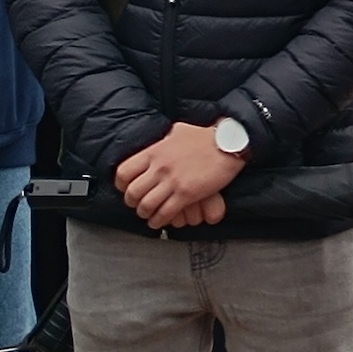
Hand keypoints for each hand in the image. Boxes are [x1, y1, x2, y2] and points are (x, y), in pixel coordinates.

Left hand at [116, 123, 245, 229]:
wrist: (230, 143)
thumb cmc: (208, 136)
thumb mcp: (180, 130)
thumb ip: (167, 137)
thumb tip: (164, 135)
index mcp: (154, 152)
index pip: (123, 172)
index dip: (121, 185)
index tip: (126, 188)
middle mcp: (159, 167)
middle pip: (132, 193)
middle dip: (133, 203)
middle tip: (138, 204)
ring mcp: (173, 181)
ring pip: (146, 206)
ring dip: (146, 214)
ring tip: (150, 215)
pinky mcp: (187, 193)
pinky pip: (165, 213)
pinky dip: (159, 220)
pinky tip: (161, 221)